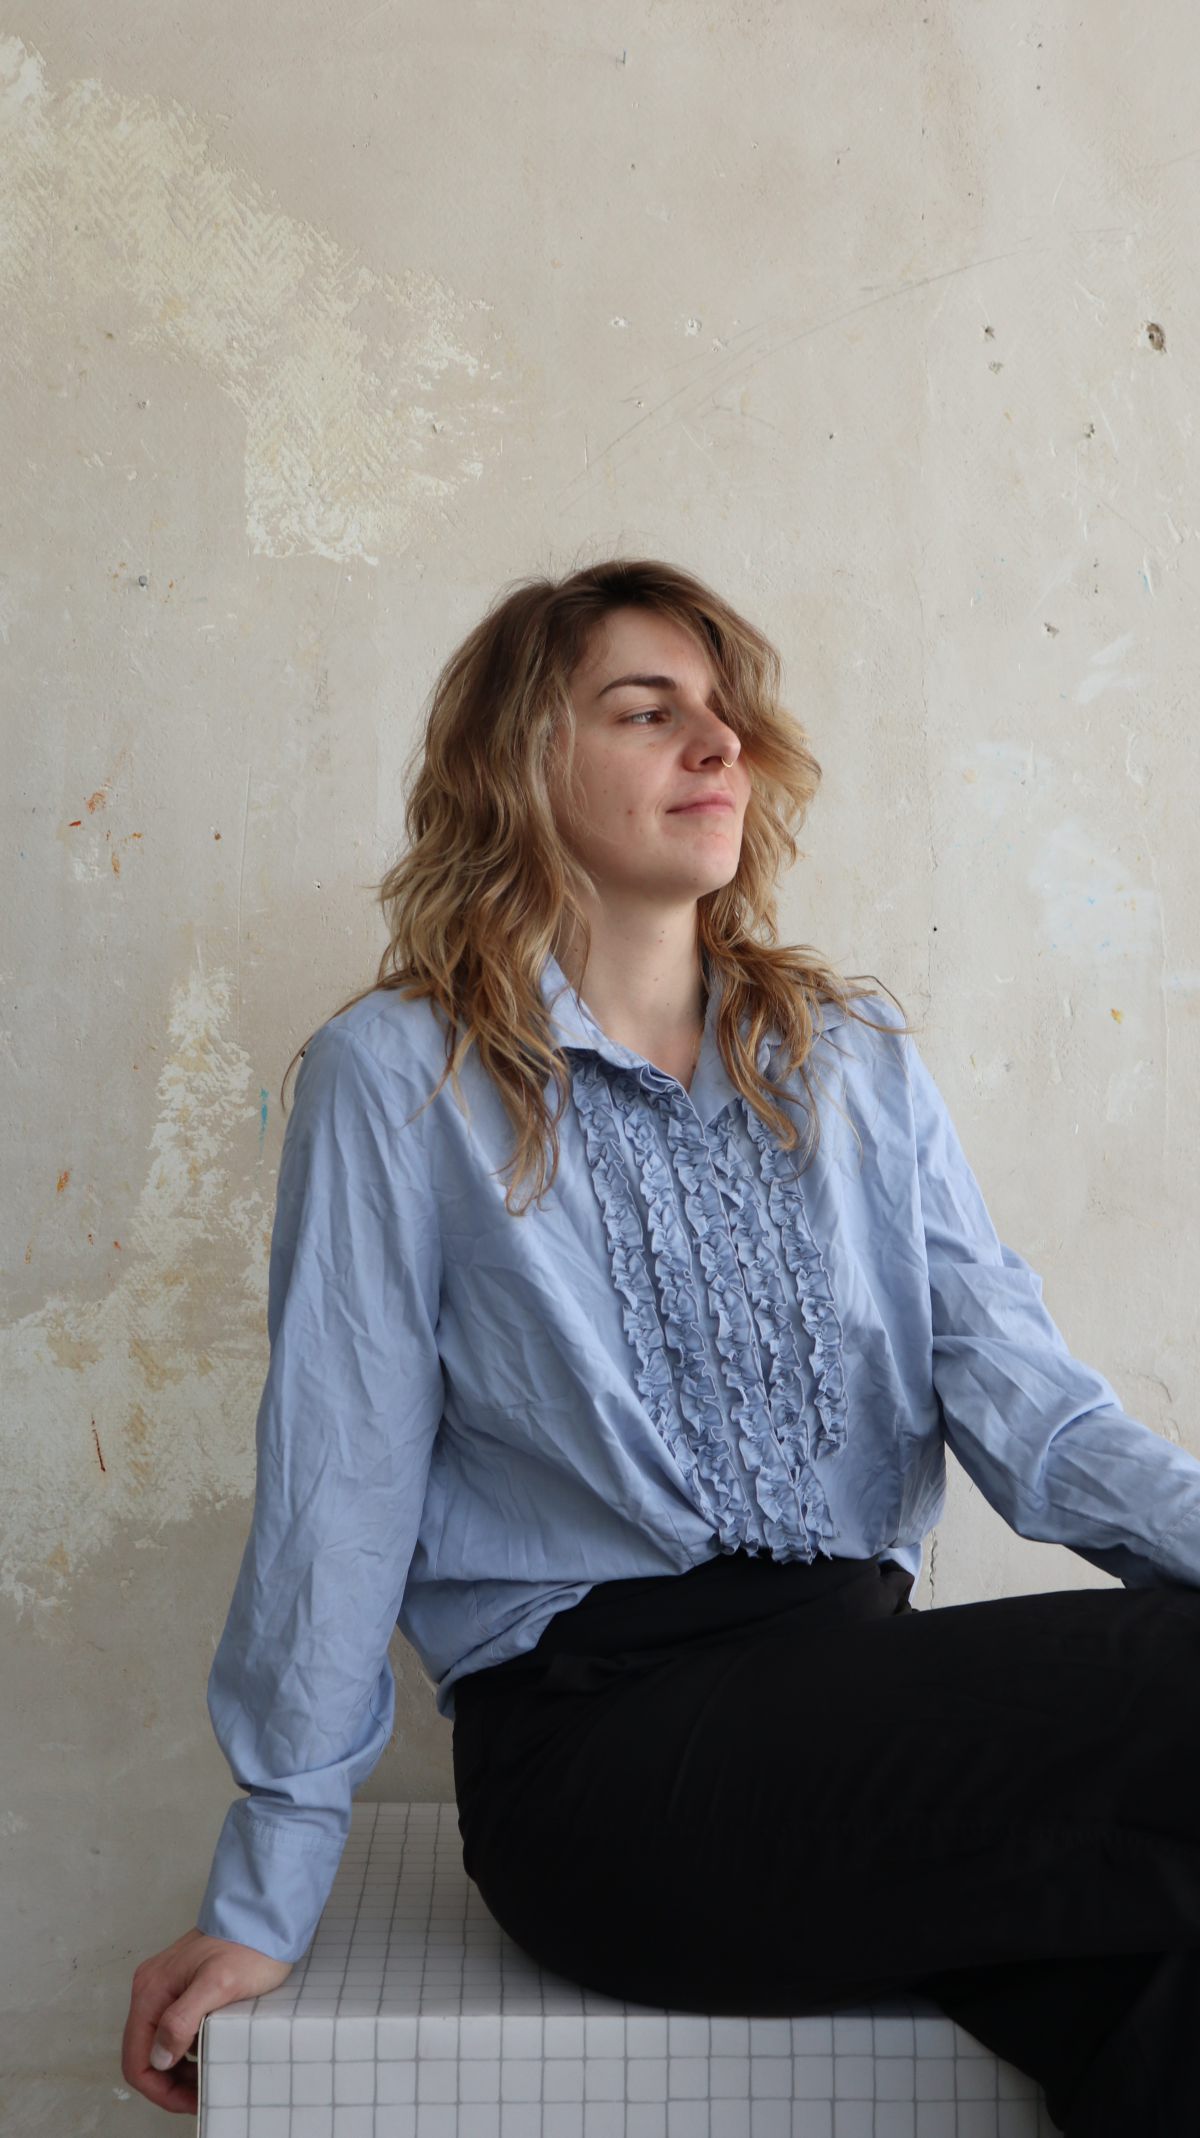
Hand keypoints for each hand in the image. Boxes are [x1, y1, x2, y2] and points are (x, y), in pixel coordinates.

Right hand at [121, 1927, 293, 2114]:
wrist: (266, 1915)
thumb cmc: (248, 1946)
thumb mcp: (218, 1985)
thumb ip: (182, 2020)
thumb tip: (159, 2057)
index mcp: (151, 1990)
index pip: (136, 2058)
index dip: (159, 2089)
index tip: (190, 2101)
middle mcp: (151, 1988)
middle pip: (144, 2054)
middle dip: (168, 2083)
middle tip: (200, 2096)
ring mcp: (166, 1986)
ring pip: (158, 2044)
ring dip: (177, 2069)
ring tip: (206, 2079)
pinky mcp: (182, 1986)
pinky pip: (173, 2029)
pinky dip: (186, 2050)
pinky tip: (208, 2054)